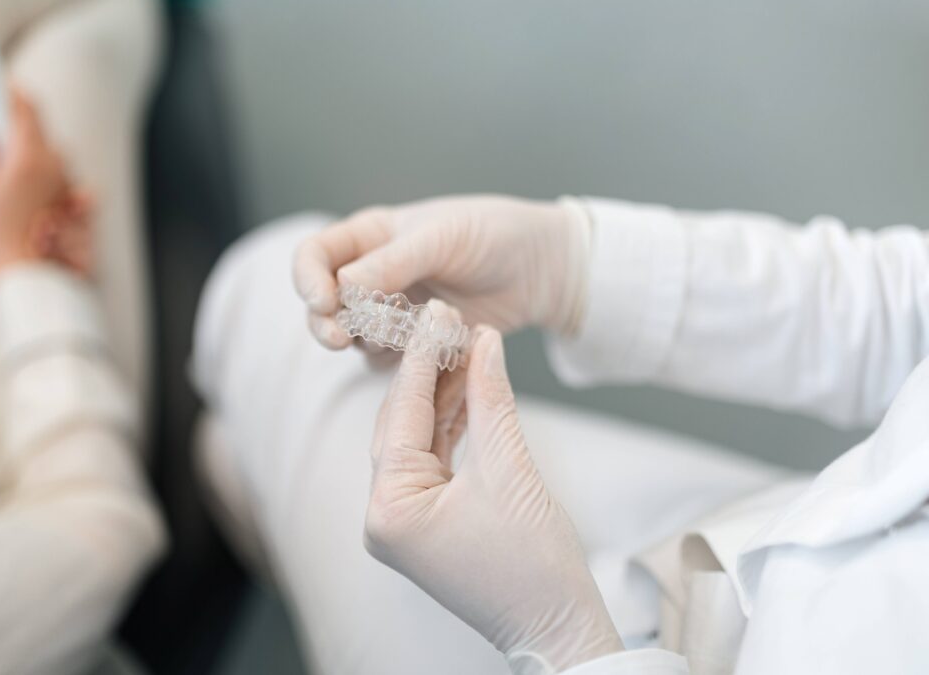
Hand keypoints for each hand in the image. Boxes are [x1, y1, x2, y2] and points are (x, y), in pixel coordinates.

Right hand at [0, 88, 92, 296]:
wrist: (23, 262)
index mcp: (29, 156)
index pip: (26, 110)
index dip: (13, 94)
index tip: (1, 85)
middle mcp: (54, 163)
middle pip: (39, 128)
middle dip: (19, 122)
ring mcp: (65, 176)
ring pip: (49, 147)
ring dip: (30, 145)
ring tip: (7, 154)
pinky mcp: (70, 189)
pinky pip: (55, 166)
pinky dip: (40, 164)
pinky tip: (23, 175)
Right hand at [293, 195, 588, 348]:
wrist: (541, 268)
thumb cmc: (493, 235)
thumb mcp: (442, 237)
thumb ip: (393, 262)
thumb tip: (343, 286)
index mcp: (370, 236)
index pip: (314, 256)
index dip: (308, 280)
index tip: (325, 301)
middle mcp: (372, 274)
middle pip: (322, 305)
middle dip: (324, 323)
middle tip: (340, 339)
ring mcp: (392, 311)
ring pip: (352, 337)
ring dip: (363, 343)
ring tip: (394, 341)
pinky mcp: (416, 344)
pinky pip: (389, 362)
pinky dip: (397, 363)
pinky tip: (424, 355)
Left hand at [364, 315, 622, 673]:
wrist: (557, 627)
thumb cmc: (534, 565)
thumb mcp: (510, 468)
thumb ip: (490, 397)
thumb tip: (482, 341)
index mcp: (388, 508)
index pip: (403, 414)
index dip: (423, 357)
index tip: (440, 313)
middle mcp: (383, 515)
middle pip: (402, 423)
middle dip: (429, 371)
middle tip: (451, 322)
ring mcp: (403, 520)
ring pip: (418, 438)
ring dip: (443, 394)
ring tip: (466, 344)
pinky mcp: (426, 520)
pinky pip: (433, 459)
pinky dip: (451, 425)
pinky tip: (469, 385)